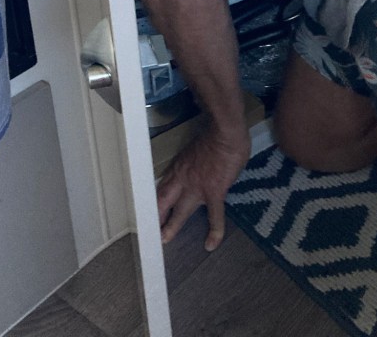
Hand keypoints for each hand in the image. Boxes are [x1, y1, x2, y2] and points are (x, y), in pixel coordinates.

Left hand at [157, 124, 249, 251]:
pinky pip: (214, 216)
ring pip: (182, 212)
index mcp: (179, 167)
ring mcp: (197, 188)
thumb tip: (201, 170)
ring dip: (173, 226)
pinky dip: (213, 231)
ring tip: (166, 239)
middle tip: (149, 230)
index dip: (156, 200)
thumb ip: (195, 162)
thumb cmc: (215, 135)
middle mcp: (183, 180)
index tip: (151, 210)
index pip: (163, 187)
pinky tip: (211, 244)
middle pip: (165, 201)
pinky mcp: (214, 193)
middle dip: (157, 216)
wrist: (226, 133)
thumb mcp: (196, 148)